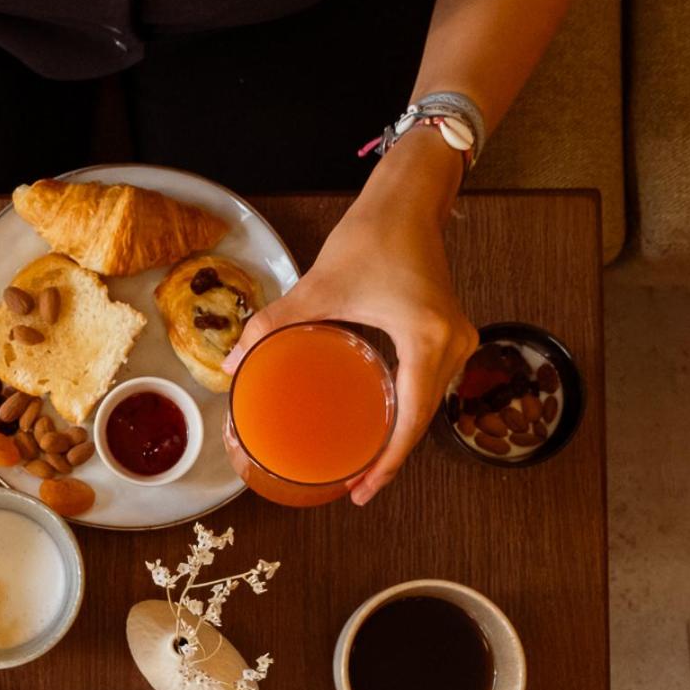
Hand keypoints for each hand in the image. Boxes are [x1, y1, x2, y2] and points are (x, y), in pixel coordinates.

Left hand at [224, 131, 477, 504]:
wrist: (409, 198)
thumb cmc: (373, 235)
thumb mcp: (319, 286)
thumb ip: (272, 325)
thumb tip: (231, 364)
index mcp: (427, 339)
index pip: (411, 420)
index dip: (386, 463)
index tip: (361, 490)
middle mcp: (453, 345)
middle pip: (421, 421)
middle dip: (390, 458)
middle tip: (357, 488)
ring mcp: (458, 341)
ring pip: (428, 406)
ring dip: (400, 437)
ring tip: (368, 466)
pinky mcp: (451, 335)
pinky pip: (430, 386)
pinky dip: (408, 410)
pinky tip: (384, 428)